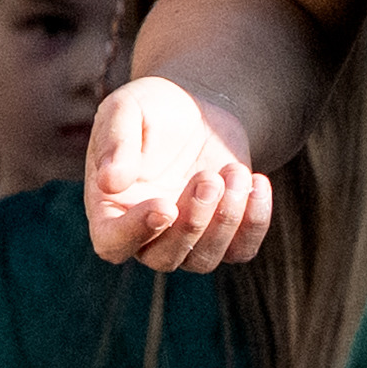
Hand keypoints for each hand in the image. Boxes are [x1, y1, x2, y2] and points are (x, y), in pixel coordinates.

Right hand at [84, 75, 274, 271]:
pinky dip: (255, 222)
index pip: (112, 243)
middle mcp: (145, 232)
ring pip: (203, 260)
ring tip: (234, 171)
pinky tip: (257, 182)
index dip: (136, 233)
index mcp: (111, 207)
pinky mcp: (223, 233)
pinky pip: (240, 250)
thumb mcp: (127, 107)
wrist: (199, 107)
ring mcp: (186, 238)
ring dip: (225, 220)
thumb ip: (115, 140)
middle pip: (163, 258)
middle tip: (208, 178)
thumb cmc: (153, 107)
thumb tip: (110, 183)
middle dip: (192, 223)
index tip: (164, 205)